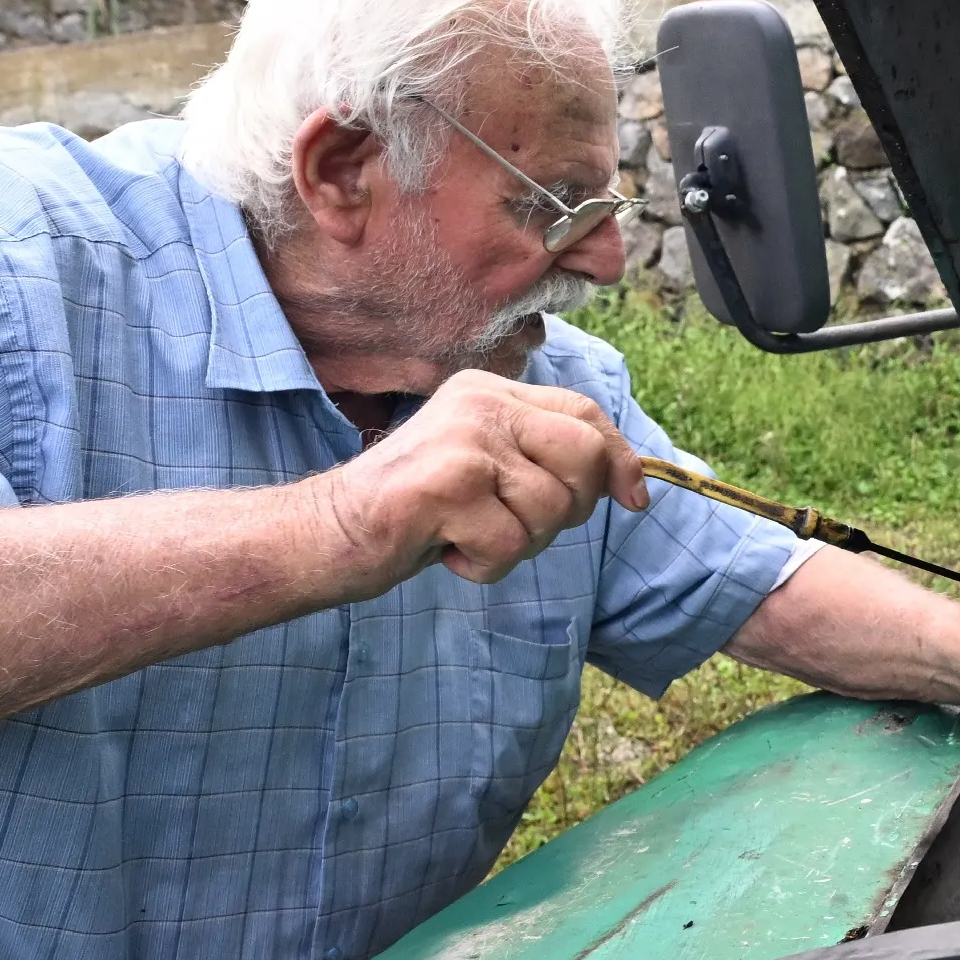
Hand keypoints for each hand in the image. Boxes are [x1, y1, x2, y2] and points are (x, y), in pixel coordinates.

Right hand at [309, 371, 644, 591]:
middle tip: (518, 526)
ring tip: (467, 536)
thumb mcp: (487, 473)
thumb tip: (634, 483)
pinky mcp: (445, 485)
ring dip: (518, 544)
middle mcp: (479, 404)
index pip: (585, 412)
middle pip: (584, 454)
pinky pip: (509, 543)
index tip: (634, 500)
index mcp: (490, 393)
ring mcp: (462, 440)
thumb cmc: (414, 514)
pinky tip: (445, 550)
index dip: (619, 459)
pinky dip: (484, 566)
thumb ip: (544, 463)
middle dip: (572, 507)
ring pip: (550, 508)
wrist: (325, 534)